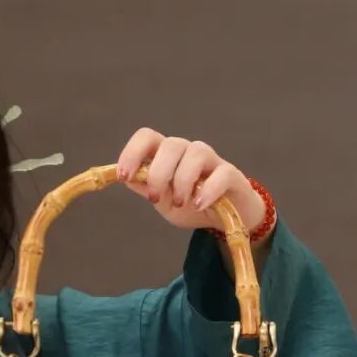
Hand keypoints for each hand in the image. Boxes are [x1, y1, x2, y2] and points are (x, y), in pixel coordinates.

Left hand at [115, 129, 265, 234]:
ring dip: (182, 181)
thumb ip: (147, 190)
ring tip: (181, 203)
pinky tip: (199, 204)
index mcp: (168, 155)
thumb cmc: (193, 206)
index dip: (133, 152)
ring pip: (195, 153)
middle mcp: (188, 151)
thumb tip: (129, 179)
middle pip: (171, 144)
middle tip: (154, 198)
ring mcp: (212, 160)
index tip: (124, 176)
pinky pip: (220, 174)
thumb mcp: (164, 203)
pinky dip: (207, 190)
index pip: (148, 137)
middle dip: (157, 173)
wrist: (228, 219)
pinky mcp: (231, 174)